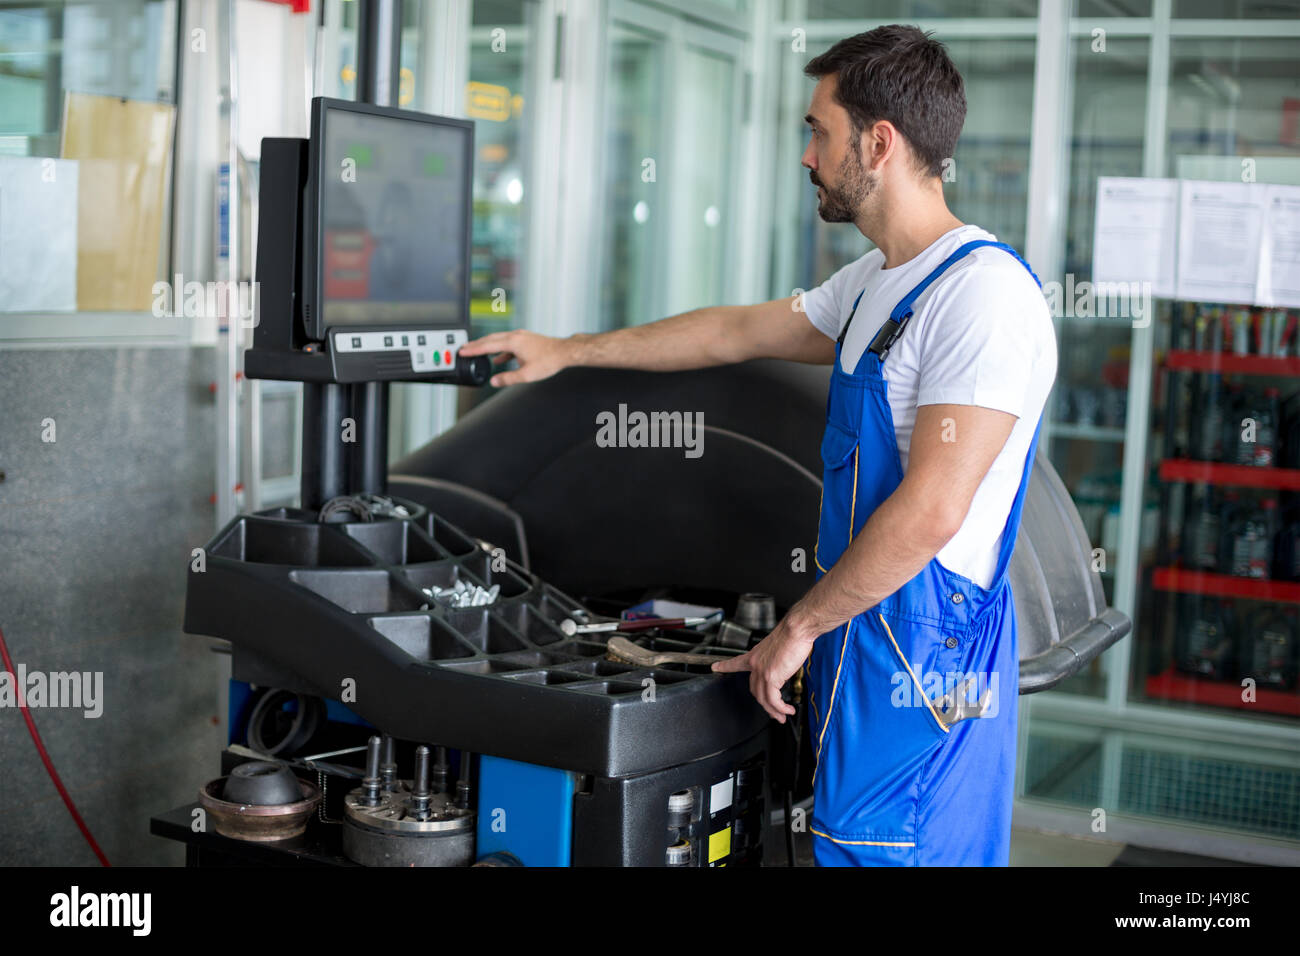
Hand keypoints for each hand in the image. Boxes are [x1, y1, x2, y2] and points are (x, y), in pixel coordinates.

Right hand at [457, 329, 571, 386]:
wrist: (565, 352)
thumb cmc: (550, 360)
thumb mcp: (527, 375)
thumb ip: (508, 379)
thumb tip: (494, 381)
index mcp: (513, 342)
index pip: (487, 345)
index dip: (473, 349)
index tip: (462, 351)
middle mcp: (516, 336)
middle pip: (490, 339)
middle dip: (476, 344)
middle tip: (464, 348)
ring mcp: (521, 336)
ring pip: (499, 340)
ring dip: (487, 346)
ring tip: (477, 352)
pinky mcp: (526, 340)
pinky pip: (508, 344)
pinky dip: (500, 350)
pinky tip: (498, 359)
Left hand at [711, 615, 816, 722]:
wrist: (796, 628)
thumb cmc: (791, 634)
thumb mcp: (778, 649)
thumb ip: (775, 662)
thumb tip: (782, 673)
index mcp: (754, 655)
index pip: (735, 663)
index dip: (724, 666)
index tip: (715, 667)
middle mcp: (755, 664)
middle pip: (754, 690)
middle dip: (765, 704)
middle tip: (774, 712)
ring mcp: (762, 671)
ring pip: (763, 698)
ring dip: (774, 711)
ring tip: (782, 716)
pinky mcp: (772, 676)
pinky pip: (773, 700)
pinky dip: (780, 708)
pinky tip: (787, 710)